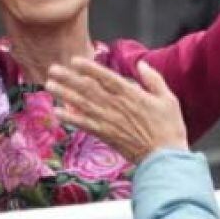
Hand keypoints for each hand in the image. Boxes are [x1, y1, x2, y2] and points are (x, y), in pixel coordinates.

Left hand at [45, 58, 186, 161]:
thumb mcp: (168, 99)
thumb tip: (141, 64)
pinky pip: (85, 125)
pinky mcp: (106, 135)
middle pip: (89, 89)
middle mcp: (117, 106)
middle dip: (69, 78)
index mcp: (132, 95)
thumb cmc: (169, 128)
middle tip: (52, 69)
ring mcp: (110, 121)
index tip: (74, 61)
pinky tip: (57, 112)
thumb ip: (153, 80)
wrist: (165, 157)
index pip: (106, 78)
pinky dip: (71, 118)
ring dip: (65, 94)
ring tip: (50, 85)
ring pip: (83, 105)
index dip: (89, 69)